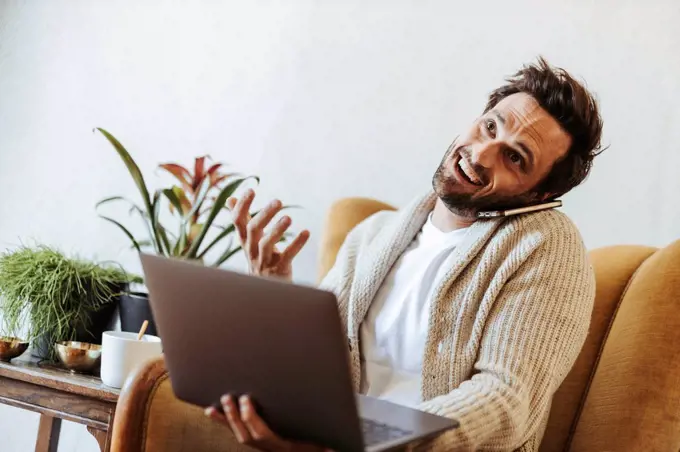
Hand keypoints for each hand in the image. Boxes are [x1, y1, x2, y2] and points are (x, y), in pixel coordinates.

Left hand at [205, 394, 332, 451]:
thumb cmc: (319, 445)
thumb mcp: (323, 440)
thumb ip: (325, 437)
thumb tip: (331, 433)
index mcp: (284, 446)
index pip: (263, 435)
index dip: (251, 419)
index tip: (246, 401)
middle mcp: (270, 449)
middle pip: (247, 436)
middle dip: (235, 417)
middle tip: (230, 398)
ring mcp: (263, 447)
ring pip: (240, 436)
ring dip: (227, 420)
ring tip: (218, 404)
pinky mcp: (259, 442)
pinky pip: (239, 433)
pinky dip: (225, 422)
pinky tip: (214, 411)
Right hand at [227, 189, 309, 280]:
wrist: (265, 295)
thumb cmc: (259, 261)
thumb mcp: (248, 241)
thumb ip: (242, 221)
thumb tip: (230, 199)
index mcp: (245, 241)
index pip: (238, 221)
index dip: (242, 206)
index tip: (251, 190)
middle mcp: (251, 251)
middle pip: (253, 230)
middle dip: (264, 214)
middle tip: (278, 201)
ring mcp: (264, 262)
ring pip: (267, 244)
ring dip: (278, 230)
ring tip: (289, 218)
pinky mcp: (279, 271)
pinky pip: (287, 256)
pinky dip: (297, 244)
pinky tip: (306, 232)